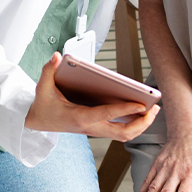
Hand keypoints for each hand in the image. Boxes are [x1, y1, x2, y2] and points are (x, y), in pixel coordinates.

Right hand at [24, 53, 159, 140]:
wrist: (36, 123)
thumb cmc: (43, 105)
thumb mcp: (43, 87)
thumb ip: (49, 70)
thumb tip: (57, 56)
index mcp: (80, 118)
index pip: (107, 114)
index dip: (125, 110)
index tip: (141, 104)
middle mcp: (91, 127)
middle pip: (123, 133)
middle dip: (142, 123)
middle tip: (155, 109)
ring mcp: (95, 130)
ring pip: (124, 135)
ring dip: (141, 125)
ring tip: (153, 110)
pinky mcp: (97, 129)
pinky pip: (120, 131)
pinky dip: (133, 124)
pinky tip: (142, 113)